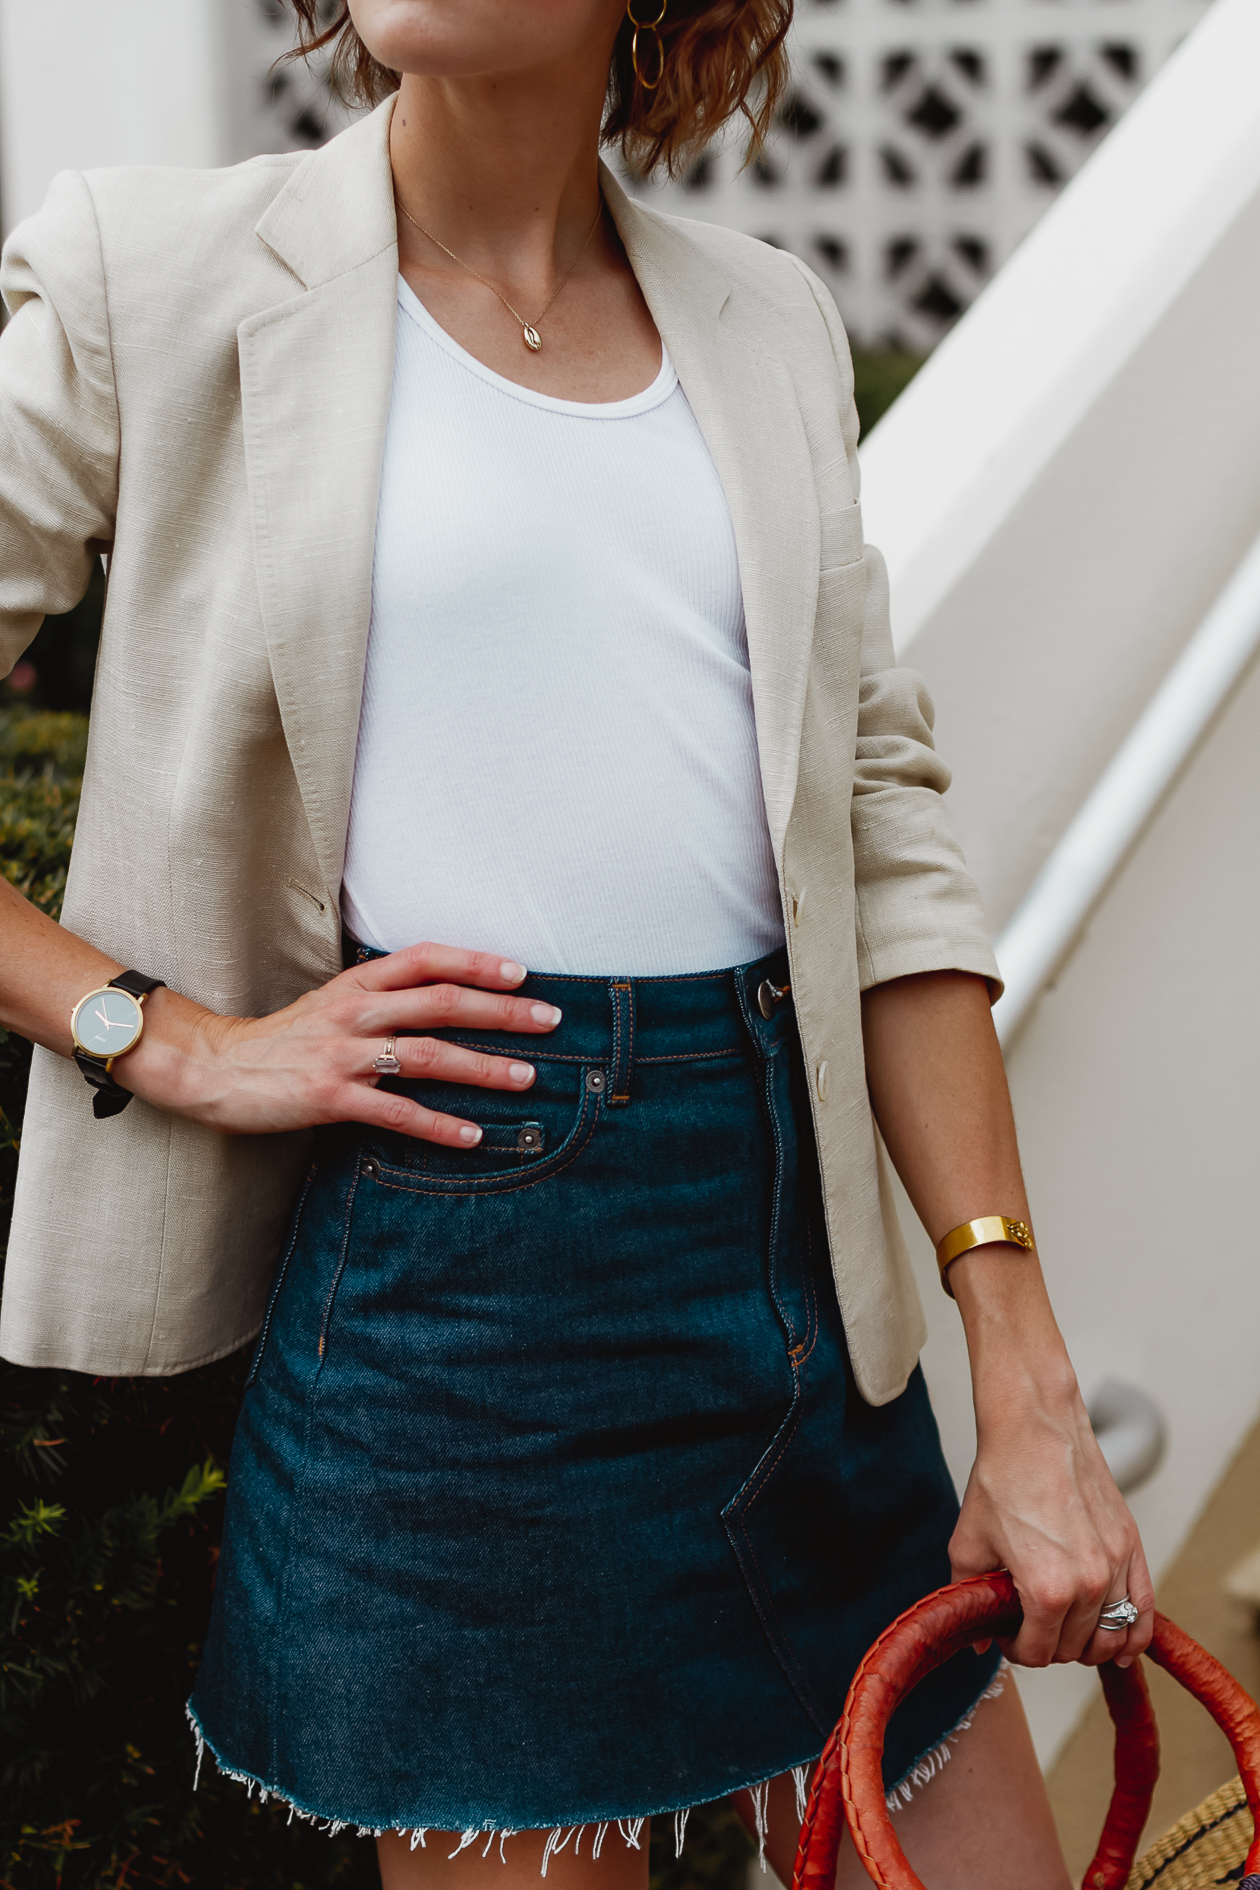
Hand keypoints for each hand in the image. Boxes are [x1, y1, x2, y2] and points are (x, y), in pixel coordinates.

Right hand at [121, 942, 561, 1146]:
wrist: (214, 1067)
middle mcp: (355, 1012)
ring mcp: (343, 1054)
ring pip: (428, 1054)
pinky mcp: (330, 1098)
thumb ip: (383, 998)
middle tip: (549, 1020)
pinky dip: (438, 1124)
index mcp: (358, 983)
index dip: (476, 962)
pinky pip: (396, 1113)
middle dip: (502, 1011)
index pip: (427, 960)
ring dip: (483, 1067)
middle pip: (442, 1002)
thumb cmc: (284, 1038)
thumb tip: (445, 998)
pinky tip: (472, 1135)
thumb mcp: (334, 1002)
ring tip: (528, 1077)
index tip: (521, 972)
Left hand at [949, 1347, 1154, 1670]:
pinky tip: (1121, 1645)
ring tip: (1064, 1628)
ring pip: (1111, 1637)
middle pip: (1073, 1648)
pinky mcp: (1132, 1546)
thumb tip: (979, 1639)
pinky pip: (1145, 1611)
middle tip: (1028, 1624)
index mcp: (1046, 1589)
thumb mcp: (969, 1543)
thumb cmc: (1003, 1478)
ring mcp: (1116, 1565)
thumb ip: (969, 1598)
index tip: (1007, 1634)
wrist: (1034, 1430)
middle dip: (1047, 1644)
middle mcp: (1088, 1584)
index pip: (1038, 1652)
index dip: (1016, 1649)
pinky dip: (1135, 1635)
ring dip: (1086, 1642)